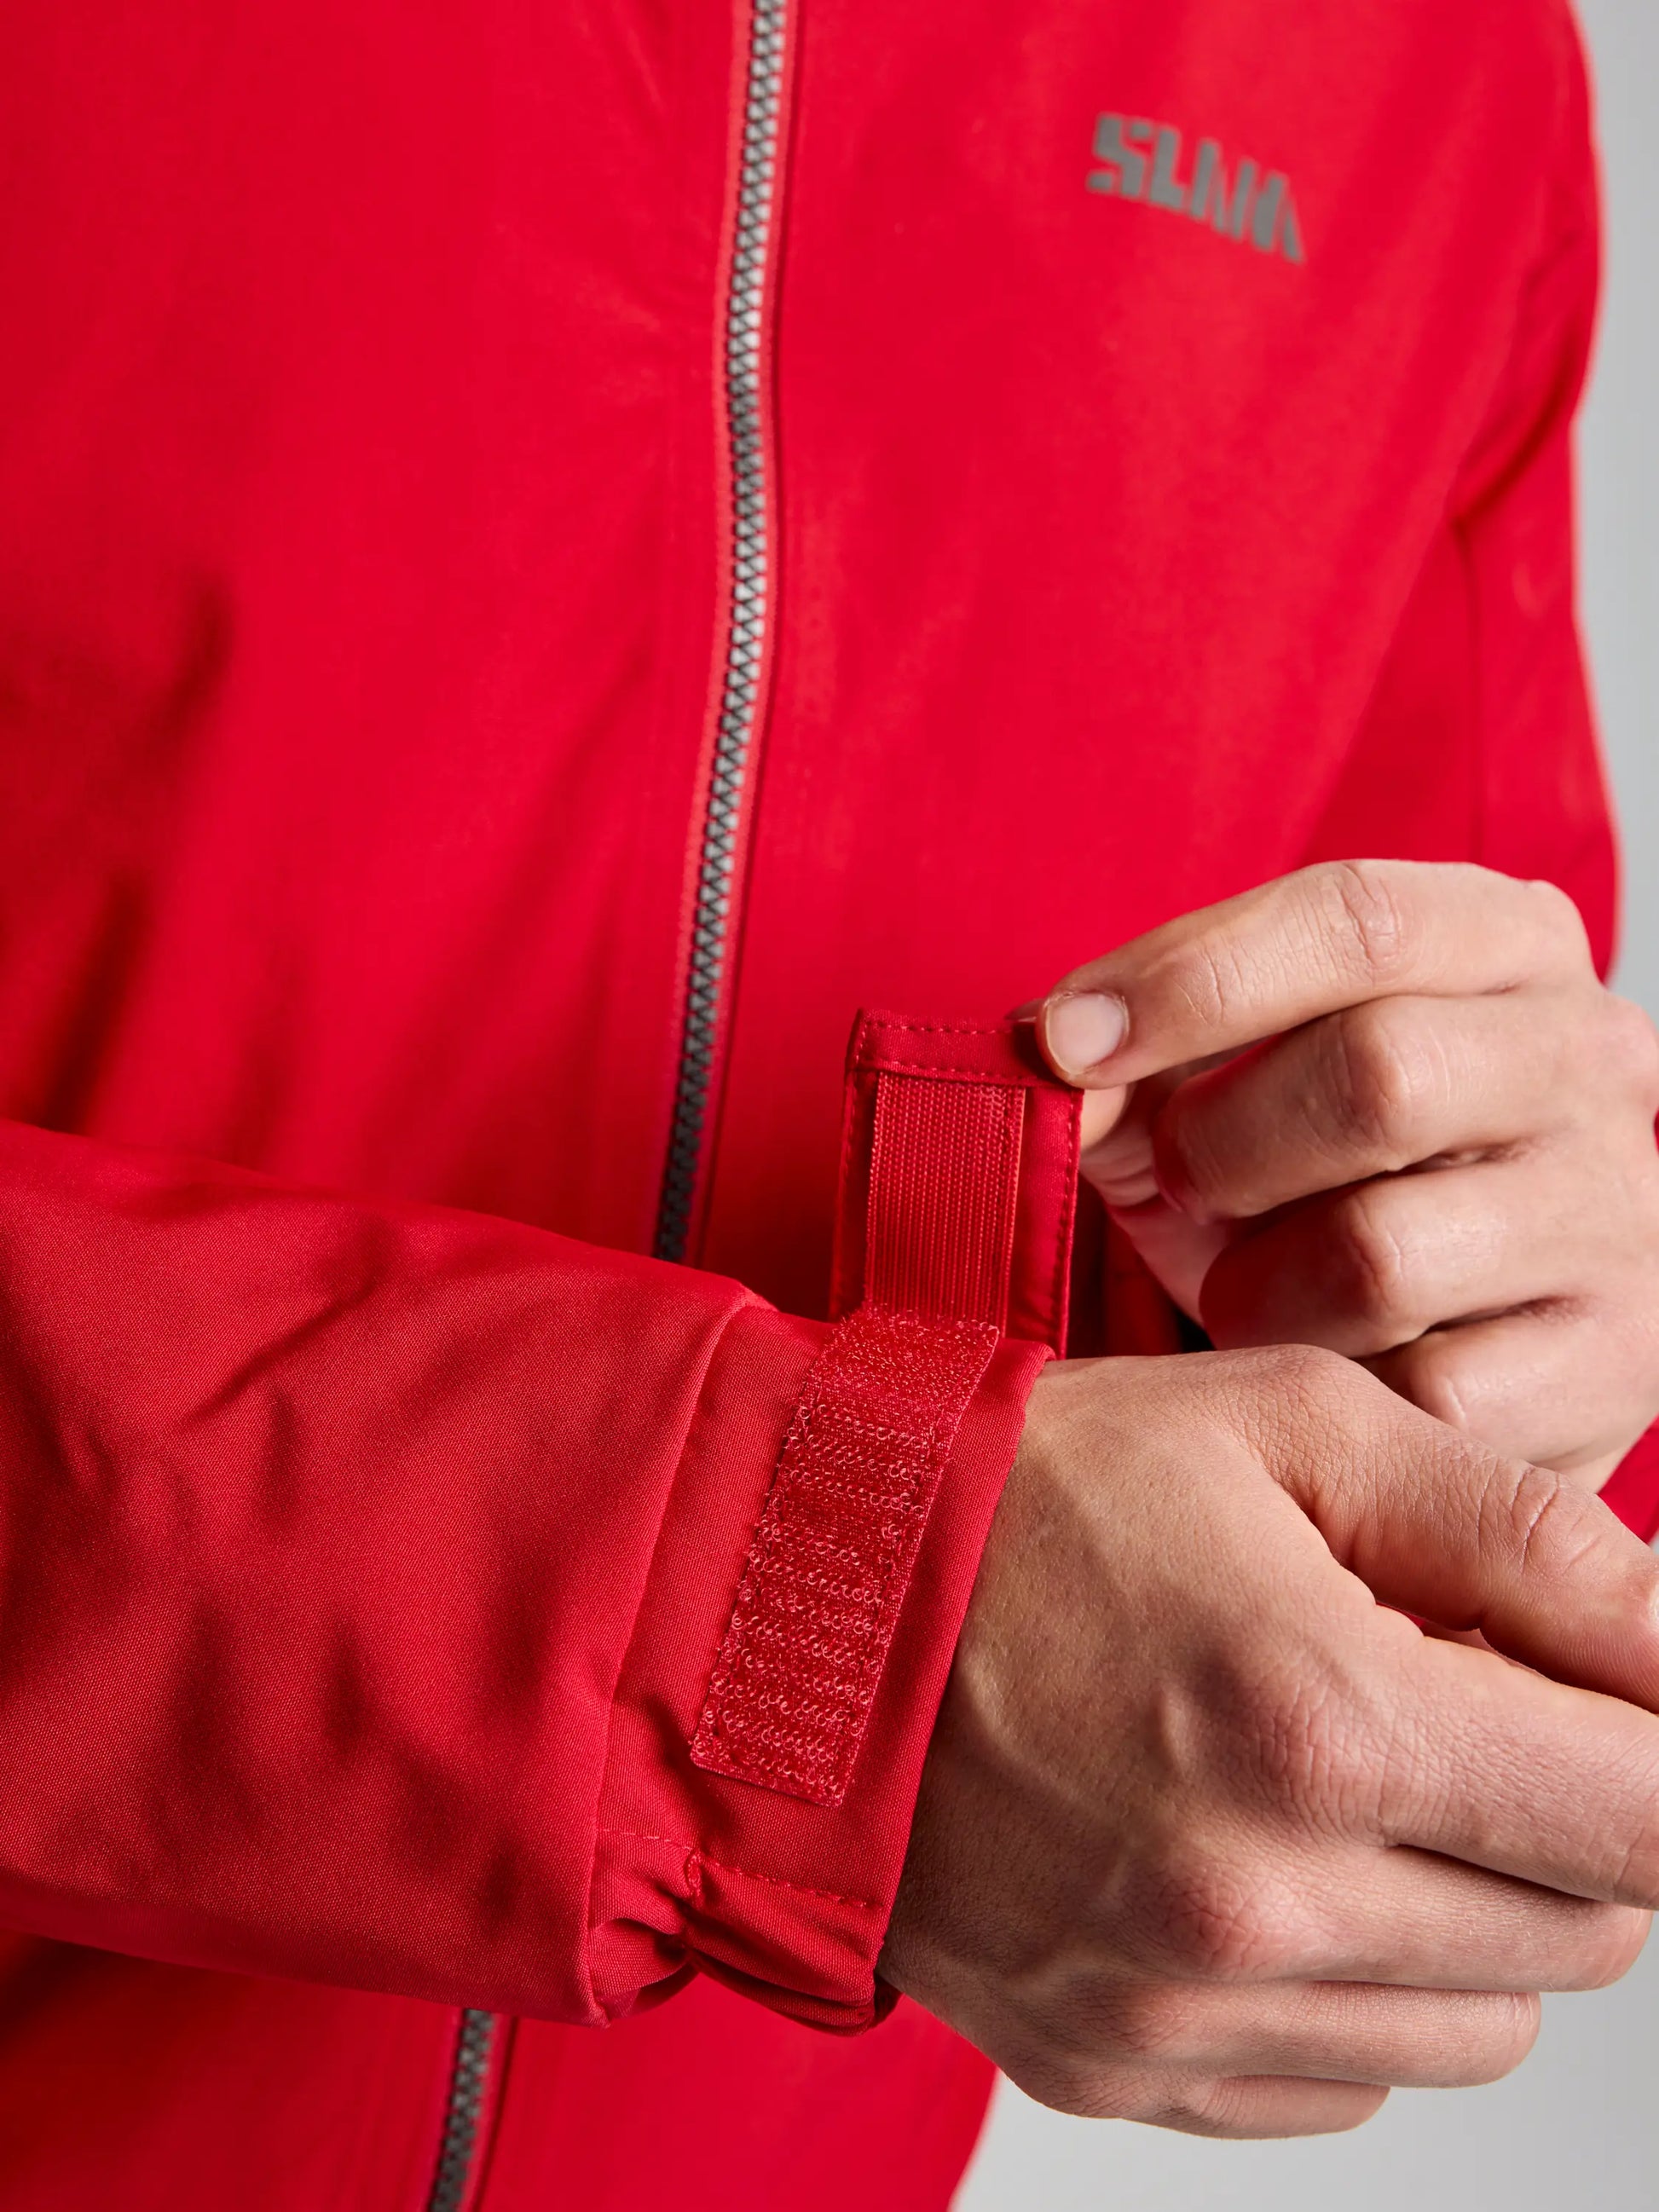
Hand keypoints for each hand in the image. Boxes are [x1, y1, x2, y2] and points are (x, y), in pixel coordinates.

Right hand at [881, 1349, 1658, 2136]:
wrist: (782, 1609)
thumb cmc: (1020, 1497)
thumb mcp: (1286, 1426)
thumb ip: (1525, 1534)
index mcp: (1320, 1721)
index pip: (1652, 1821)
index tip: (1626, 1707)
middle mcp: (1259, 1903)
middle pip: (1588, 1936)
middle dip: (1563, 1815)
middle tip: (1445, 1696)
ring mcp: (1183, 2010)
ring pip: (1481, 2028)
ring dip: (1463, 1908)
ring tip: (1338, 1774)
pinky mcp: (1123, 2070)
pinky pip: (1346, 2083)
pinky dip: (1349, 1983)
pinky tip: (1251, 1852)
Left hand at [1030, 861, 1658, 1481]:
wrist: (1439, 1319)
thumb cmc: (1299, 1167)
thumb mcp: (1211, 1078)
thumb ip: (1128, 1053)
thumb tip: (1047, 1058)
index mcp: (1501, 938)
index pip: (1356, 916)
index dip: (1189, 978)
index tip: (1064, 1041)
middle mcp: (1589, 1055)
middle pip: (1379, 1075)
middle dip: (1224, 1147)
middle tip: (1183, 1183)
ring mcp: (1619, 1211)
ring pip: (1384, 1255)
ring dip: (1258, 1290)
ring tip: (1251, 1286)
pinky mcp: (1619, 1363)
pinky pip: (1425, 1394)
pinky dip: (1331, 1388)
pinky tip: (1323, 1362)